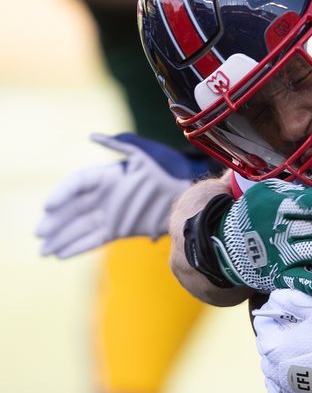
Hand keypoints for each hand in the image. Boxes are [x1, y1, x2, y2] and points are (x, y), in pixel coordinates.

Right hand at [37, 133, 210, 257]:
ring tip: (43, 252)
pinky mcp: (120, 229)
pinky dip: (78, 247)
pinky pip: (94, 239)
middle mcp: (105, 195)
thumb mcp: (148, 151)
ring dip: (61, 238)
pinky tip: (61, 255)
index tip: (48, 206)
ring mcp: (111, 213)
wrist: (190, 189)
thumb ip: (121, 143)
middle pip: (72, 209)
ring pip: (80, 227)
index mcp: (108, 175)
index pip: (77, 184)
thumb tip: (92, 136)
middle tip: (39, 233)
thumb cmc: (171, 166)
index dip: (61, 193)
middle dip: (54, 222)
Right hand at [212, 178, 311, 294]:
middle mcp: (281, 230)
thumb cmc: (255, 213)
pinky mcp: (276, 274)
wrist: (222, 242)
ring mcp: (279, 253)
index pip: (309, 206)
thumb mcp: (268, 194)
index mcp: (278, 207)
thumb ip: (296, 194)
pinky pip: (293, 280)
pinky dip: (306, 284)